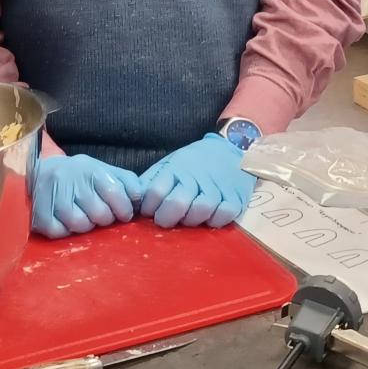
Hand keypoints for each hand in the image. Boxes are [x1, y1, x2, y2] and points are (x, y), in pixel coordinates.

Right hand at [30, 154, 145, 238]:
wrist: (44, 169)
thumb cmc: (83, 175)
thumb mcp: (107, 171)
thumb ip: (128, 183)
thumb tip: (142, 201)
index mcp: (92, 169)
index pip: (115, 193)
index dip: (123, 209)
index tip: (122, 214)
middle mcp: (71, 179)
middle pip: (99, 213)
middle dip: (104, 218)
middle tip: (99, 214)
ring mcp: (53, 195)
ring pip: (79, 224)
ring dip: (86, 226)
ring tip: (83, 217)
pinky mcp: (38, 212)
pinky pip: (58, 232)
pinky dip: (66, 232)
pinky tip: (66, 222)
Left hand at [138, 134, 254, 228]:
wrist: (232, 147)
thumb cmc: (195, 162)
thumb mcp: (170, 164)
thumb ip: (151, 182)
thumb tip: (132, 202)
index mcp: (176, 169)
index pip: (154, 192)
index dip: (148, 207)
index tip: (149, 211)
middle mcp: (196, 177)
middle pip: (176, 203)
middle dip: (166, 217)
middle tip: (166, 219)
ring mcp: (217, 188)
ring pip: (200, 210)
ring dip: (190, 220)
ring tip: (188, 217)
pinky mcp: (236, 199)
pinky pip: (222, 217)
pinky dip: (214, 221)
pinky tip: (209, 217)